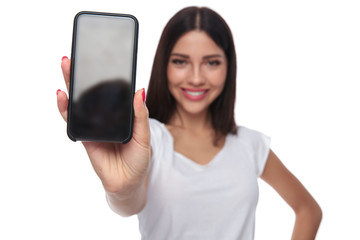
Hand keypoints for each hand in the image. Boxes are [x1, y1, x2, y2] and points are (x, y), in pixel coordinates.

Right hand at [57, 56, 150, 193]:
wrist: (129, 182)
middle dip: (83, 73)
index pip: (111, 90)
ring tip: (66, 65)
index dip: (105, 75)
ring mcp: (93, 125)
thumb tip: (139, 91)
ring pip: (79, 101)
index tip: (101, 57)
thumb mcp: (144, 136)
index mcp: (121, 114)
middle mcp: (105, 116)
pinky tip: (62, 95)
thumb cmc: (139, 158)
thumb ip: (141, 115)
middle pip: (91, 91)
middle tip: (76, 55)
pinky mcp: (85, 136)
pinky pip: (73, 120)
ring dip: (71, 84)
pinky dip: (66, 108)